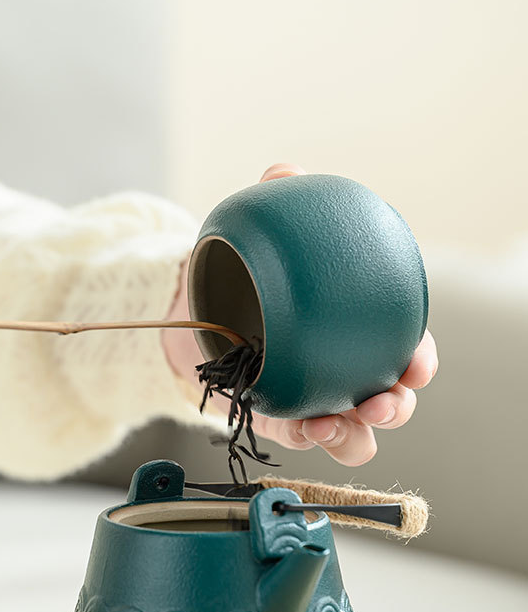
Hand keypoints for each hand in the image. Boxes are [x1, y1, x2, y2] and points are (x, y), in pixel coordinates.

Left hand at [163, 163, 437, 467]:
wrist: (190, 306)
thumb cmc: (242, 268)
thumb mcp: (260, 234)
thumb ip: (278, 199)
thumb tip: (286, 172)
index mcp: (359, 330)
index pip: (405, 348)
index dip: (420, 360)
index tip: (416, 364)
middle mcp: (346, 371)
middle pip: (391, 400)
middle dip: (397, 406)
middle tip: (383, 399)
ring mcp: (315, 401)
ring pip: (354, 434)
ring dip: (356, 436)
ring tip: (338, 423)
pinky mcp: (280, 422)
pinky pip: (302, 439)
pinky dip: (309, 438)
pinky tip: (305, 428)